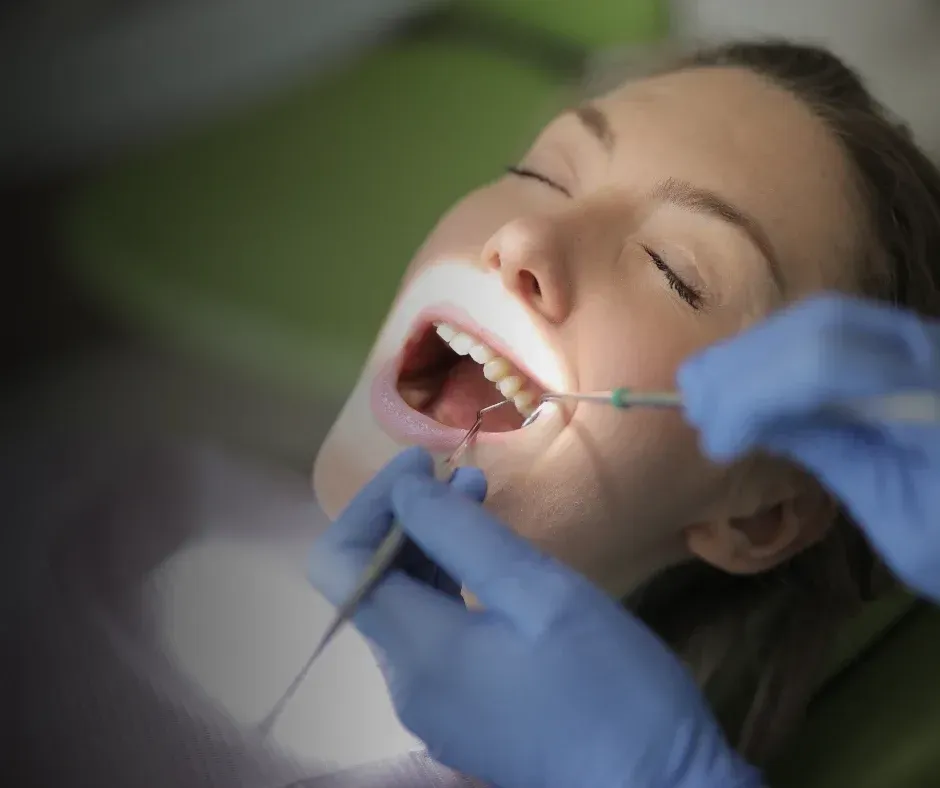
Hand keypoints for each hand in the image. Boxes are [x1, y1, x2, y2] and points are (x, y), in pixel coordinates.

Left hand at [309, 447, 761, 787]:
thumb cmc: (609, 687)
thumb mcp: (541, 594)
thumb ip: (463, 535)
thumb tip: (403, 488)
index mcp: (417, 650)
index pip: (340, 563)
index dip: (370, 503)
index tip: (423, 464)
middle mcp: (407, 682)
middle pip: (370, 583)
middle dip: (408, 519)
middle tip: (468, 479)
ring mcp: (432, 705)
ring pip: (403, 608)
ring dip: (431, 550)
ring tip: (482, 506)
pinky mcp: (462, 715)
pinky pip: (432, 637)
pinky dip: (448, 588)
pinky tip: (493, 569)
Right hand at [678, 294, 939, 600]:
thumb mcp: (902, 523)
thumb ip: (835, 458)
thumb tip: (754, 423)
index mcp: (933, 403)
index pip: (830, 365)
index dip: (759, 392)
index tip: (716, 439)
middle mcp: (932, 351)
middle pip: (821, 326)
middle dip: (746, 364)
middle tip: (692, 403)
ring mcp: (924, 341)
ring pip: (823, 318)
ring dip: (756, 351)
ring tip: (704, 388)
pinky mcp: (910, 345)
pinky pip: (835, 329)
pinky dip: (780, 350)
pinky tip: (744, 376)